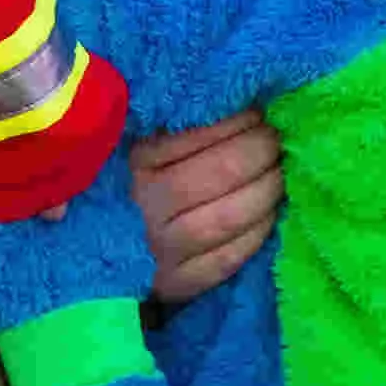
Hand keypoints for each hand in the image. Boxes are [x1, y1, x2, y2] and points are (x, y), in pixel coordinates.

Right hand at [130, 111, 279, 302]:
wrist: (106, 250)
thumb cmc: (138, 186)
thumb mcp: (145, 149)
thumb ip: (183, 127)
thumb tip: (244, 101)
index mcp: (138, 160)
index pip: (199, 132)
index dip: (241, 120)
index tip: (259, 114)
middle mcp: (146, 203)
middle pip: (223, 170)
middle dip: (261, 150)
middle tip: (276, 141)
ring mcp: (159, 248)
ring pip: (229, 216)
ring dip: (267, 190)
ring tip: (279, 174)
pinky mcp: (176, 284)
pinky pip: (228, 258)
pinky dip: (258, 233)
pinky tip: (269, 214)